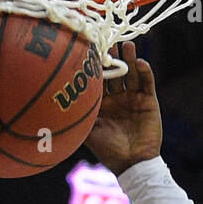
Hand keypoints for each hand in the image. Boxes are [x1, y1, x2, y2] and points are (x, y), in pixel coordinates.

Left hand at [85, 42, 161, 175]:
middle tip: (107, 40)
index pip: (99, 78)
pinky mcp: (149, 100)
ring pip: (132, 73)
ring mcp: (134, 97)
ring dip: (130, 59)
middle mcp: (118, 97)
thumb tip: (53, 106)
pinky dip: (145, 71)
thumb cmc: (108, 150)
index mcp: (102, 103)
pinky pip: (147, 82)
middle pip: (116, 71)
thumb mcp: (88, 132)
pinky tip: (139, 62)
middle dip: (113, 56)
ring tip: (127, 45)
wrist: (132, 163)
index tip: (90, 49)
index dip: (96, 65)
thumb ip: (77, 116)